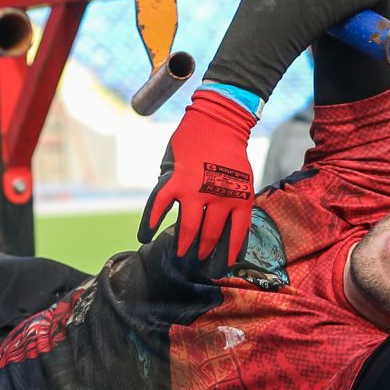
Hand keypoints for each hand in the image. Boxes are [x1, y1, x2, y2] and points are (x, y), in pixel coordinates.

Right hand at [138, 108, 253, 262]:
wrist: (219, 122)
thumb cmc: (231, 153)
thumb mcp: (243, 181)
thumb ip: (234, 203)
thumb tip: (227, 227)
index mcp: (241, 199)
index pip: (237, 235)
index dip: (228, 254)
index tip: (221, 266)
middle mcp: (220, 198)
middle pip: (211, 235)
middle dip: (203, 251)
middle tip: (197, 260)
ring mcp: (197, 190)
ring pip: (188, 227)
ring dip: (183, 244)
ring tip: (180, 254)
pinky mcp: (177, 180)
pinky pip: (161, 205)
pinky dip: (151, 221)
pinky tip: (145, 234)